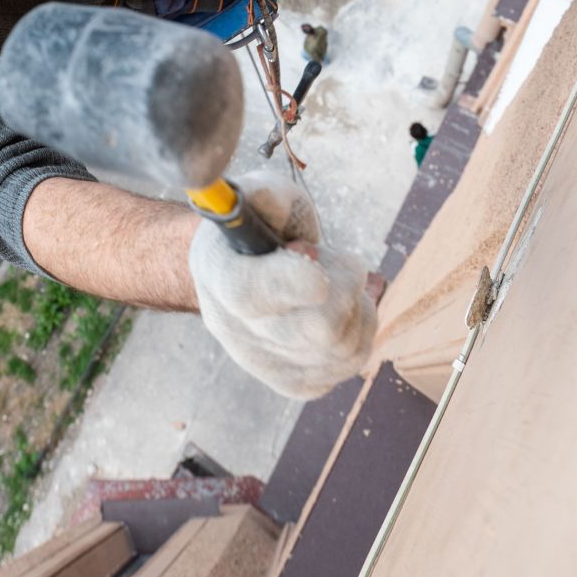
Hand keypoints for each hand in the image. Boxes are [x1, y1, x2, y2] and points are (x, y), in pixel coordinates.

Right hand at [188, 171, 375, 399]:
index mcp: (216, 274)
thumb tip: (268, 202)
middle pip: (316, 328)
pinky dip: (359, 329)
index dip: (291, 282)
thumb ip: (265, 195)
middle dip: (344, 284)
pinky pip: (352, 363)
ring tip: (335, 281)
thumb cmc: (260, 224)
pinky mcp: (294, 383)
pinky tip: (340, 308)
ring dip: (357, 305)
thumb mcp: (260, 194)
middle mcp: (232, 328)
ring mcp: (263, 362)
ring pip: (344, 347)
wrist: (247, 267)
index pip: (249, 295)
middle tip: (330, 259)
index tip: (314, 258)